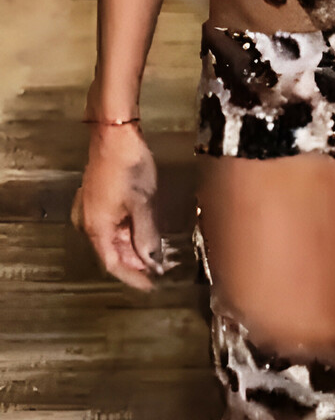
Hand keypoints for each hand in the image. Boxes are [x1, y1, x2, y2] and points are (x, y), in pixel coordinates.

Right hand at [71, 123, 168, 291]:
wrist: (115, 134)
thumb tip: (151, 262)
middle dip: (136, 262)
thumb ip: (147, 237)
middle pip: (112, 252)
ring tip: (157, 253)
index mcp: (96, 227)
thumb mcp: (143, 205)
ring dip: (134, 247)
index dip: (132, 277)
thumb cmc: (127, 166)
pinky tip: (146, 232)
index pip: (113, 264)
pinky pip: (113, 224)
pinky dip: (129, 232)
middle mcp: (88, 221)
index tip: (151, 285)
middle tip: (161, 268)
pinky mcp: (98, 198)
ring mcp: (92, 209)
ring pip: (113, 238)